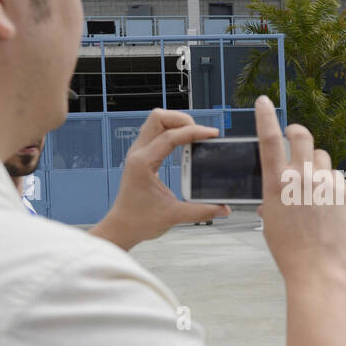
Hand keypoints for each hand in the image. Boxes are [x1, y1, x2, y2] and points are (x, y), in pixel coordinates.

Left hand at [92, 109, 228, 250]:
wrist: (121, 228)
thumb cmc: (140, 221)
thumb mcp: (174, 216)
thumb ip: (202, 211)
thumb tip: (224, 208)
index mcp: (143, 163)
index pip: (170, 136)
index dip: (194, 132)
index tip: (212, 134)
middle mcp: (138, 153)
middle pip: (158, 117)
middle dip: (183, 120)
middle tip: (201, 133)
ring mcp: (138, 153)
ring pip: (156, 122)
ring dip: (176, 124)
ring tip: (195, 135)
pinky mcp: (142, 156)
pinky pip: (156, 133)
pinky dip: (172, 132)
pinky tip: (185, 143)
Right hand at [256, 96, 345, 285]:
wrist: (317, 268)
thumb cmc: (289, 250)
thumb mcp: (271, 223)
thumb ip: (273, 202)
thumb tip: (275, 200)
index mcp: (277, 183)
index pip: (268, 140)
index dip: (266, 117)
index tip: (264, 102)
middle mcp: (302, 177)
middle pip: (302, 136)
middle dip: (297, 132)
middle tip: (294, 136)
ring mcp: (325, 183)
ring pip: (322, 157)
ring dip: (315, 162)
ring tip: (312, 183)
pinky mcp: (343, 193)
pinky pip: (336, 178)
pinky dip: (329, 184)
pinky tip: (326, 203)